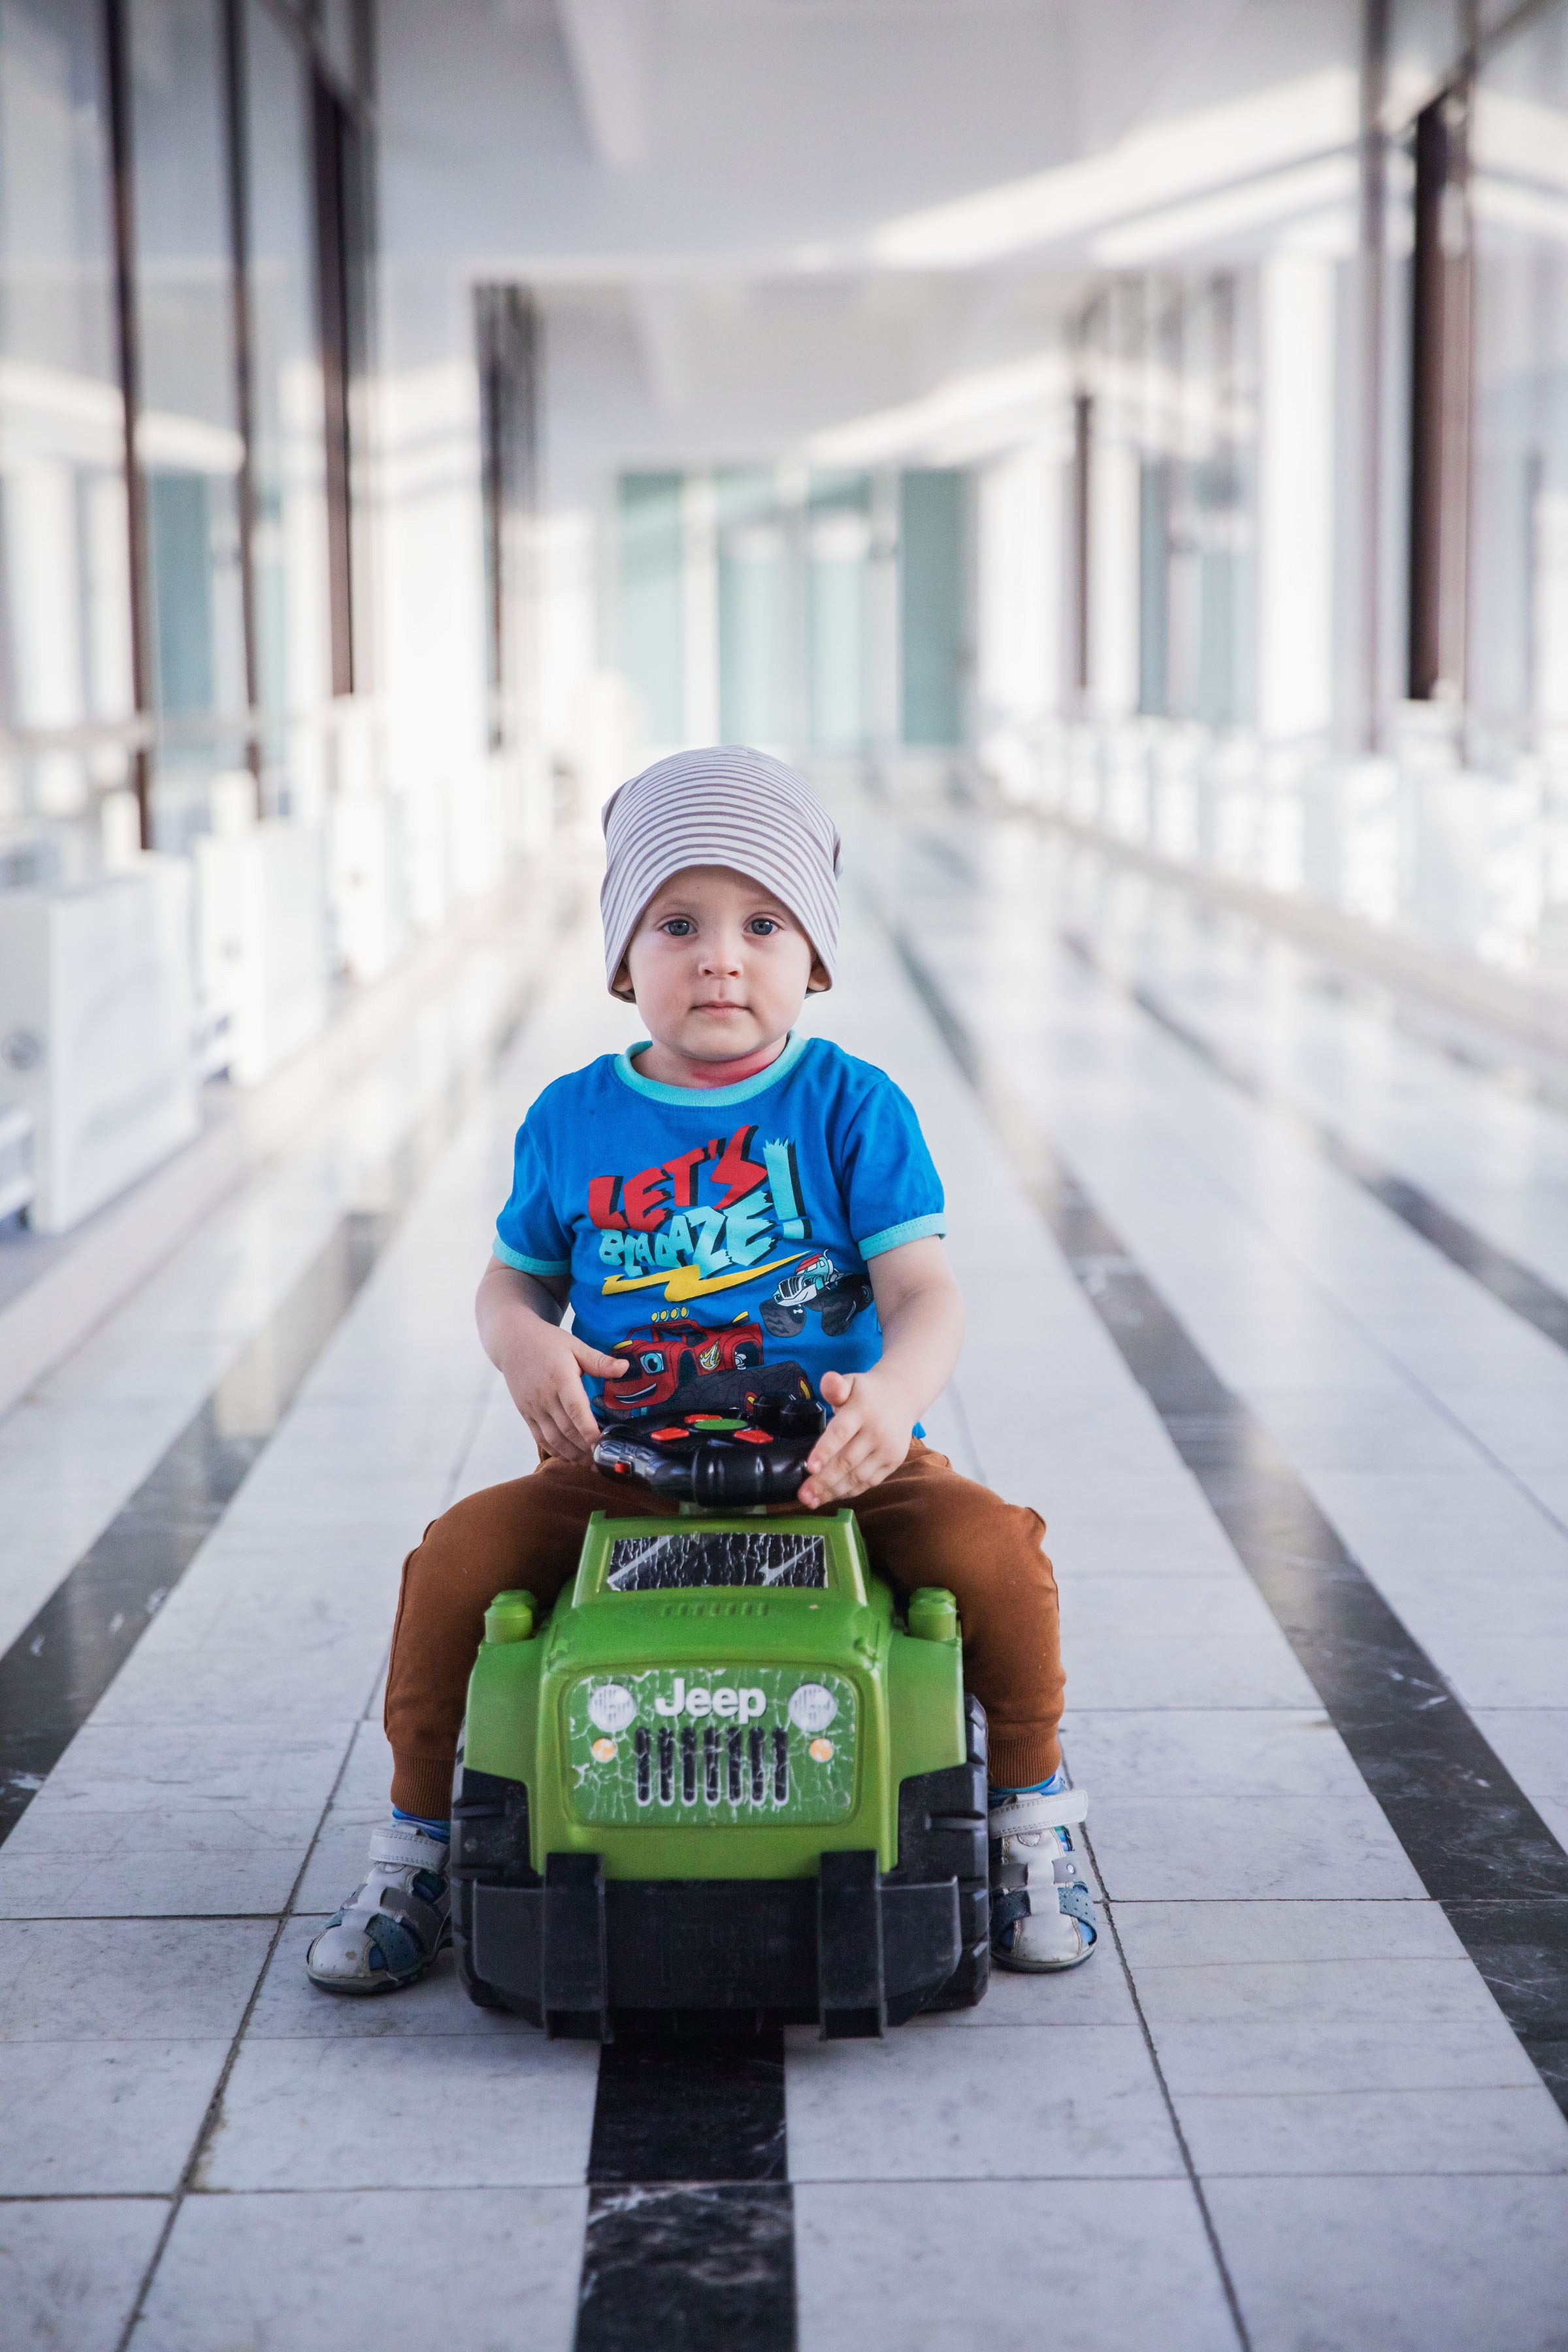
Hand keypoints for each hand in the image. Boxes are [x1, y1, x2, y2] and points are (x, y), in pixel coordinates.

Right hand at [497, 1318, 627, 1463]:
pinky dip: (555, 1450)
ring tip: (589, 1465)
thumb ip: (599, 1361)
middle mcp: (545, 1396)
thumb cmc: (547, 1342)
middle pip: (566, 1429)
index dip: (589, 1430)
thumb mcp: (575, 1345)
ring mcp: (533, 1407)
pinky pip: (540, 1437)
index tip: (604, 1444)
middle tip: (603, 1461)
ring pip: (553, 1438)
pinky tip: (569, 1457)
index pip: (576, 1409)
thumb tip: (624, 1367)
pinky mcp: (525, 1413)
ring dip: (572, 1455)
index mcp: (560, 1378)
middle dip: (585, 1449)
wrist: (511, 1341)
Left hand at [797, 1367, 911, 1508]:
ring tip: (811, 1501)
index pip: (841, 1432)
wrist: (903, 1398)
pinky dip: (849, 1491)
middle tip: (803, 1494)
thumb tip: (828, 1382)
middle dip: (823, 1481)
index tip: (810, 1467)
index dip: (825, 1451)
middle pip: (847, 1461)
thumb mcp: (851, 1382)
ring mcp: (887, 1450)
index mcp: (862, 1410)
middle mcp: (877, 1432)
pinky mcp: (893, 1462)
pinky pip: (869, 1482)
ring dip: (833, 1491)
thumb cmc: (867, 1393)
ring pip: (857, 1476)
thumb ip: (835, 1385)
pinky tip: (831, 1496)